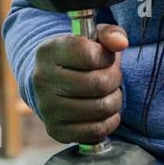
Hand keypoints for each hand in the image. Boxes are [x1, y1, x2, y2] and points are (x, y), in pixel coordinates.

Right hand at [32, 23, 128, 146]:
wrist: (50, 83)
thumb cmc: (78, 58)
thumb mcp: (91, 38)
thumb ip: (110, 34)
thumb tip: (121, 43)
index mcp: (49, 51)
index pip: (90, 55)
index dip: (106, 57)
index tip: (105, 58)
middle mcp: (43, 80)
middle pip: (99, 84)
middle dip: (115, 79)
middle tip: (112, 77)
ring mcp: (47, 107)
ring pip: (101, 108)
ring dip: (115, 100)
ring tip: (109, 93)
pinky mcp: (56, 130)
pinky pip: (96, 130)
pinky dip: (110, 121)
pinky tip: (106, 111)